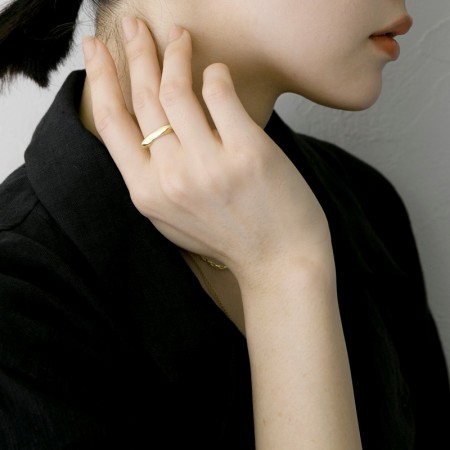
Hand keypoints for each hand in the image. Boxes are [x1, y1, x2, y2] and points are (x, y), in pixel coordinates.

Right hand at [83, 18, 331, 286]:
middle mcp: (172, 178)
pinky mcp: (248, 153)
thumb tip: (143, 129)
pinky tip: (216, 71)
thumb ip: (152, 178)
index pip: (112, 123)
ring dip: (176, 54)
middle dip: (135, 52)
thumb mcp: (173, 219)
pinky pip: (220, 94)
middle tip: (134, 26)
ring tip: (180, 37)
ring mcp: (209, 165)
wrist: (279, 262)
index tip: (95, 49)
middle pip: (144, 98)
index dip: (101, 79)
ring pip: (177, 90)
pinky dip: (216, 74)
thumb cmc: (227, 239)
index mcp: (147, 194)